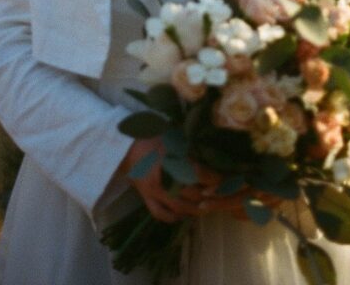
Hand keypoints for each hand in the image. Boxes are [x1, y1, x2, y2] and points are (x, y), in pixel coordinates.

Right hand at [120, 139, 250, 222]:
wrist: (124, 143)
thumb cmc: (152, 134)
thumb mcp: (174, 134)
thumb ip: (191, 146)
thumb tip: (214, 153)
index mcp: (170, 157)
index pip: (198, 174)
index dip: (214, 178)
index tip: (225, 178)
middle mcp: (163, 177)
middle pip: (192, 193)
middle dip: (210, 196)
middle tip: (223, 196)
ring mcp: (153, 191)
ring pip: (180, 207)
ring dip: (197, 209)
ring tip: (208, 206)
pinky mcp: (145, 198)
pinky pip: (161, 214)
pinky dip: (174, 217)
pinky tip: (184, 214)